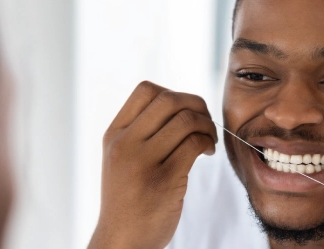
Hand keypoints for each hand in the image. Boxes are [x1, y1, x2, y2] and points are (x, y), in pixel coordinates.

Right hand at [88, 81, 216, 248]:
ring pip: (185, 120)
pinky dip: (208, 143)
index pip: (145, 90)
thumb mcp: (121, 159)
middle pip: (168, 100)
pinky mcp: (164, 181)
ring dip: (206, 125)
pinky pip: (194, 145)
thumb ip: (140, 132)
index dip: (173, 93)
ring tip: (208, 140)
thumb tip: (180, 105)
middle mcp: (125, 144)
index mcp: (114, 135)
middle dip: (196, 105)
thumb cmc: (128, 200)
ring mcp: (142, 162)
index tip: (184, 112)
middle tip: (205, 122)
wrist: (122, 240)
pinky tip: (208, 153)